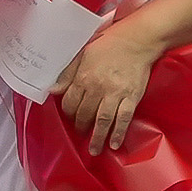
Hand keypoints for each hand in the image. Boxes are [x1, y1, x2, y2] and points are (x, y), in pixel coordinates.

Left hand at [52, 20, 157, 151]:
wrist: (137, 40)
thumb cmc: (109, 44)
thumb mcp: (83, 54)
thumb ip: (68, 73)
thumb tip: (53, 90)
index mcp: (83, 77)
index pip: (70, 102)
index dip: (68, 112)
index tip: (70, 116)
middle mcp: (98, 88)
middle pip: (85, 114)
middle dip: (80, 126)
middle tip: (80, 132)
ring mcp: (115, 94)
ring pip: (102, 121)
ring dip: (97, 138)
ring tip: (94, 150)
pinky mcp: (131, 97)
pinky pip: (123, 119)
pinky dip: (118, 133)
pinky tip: (114, 144)